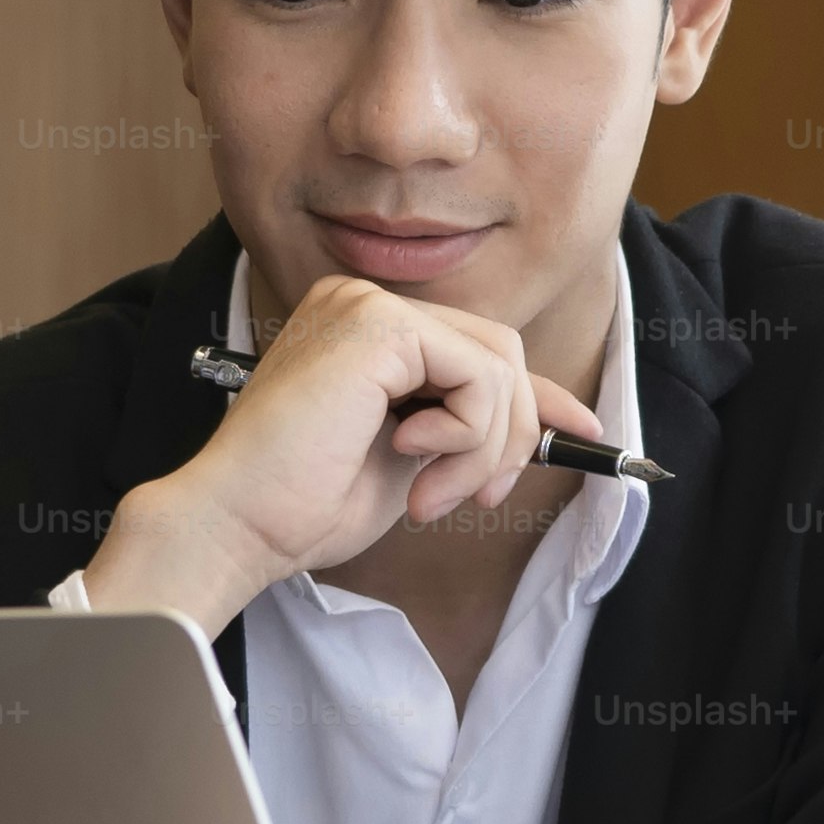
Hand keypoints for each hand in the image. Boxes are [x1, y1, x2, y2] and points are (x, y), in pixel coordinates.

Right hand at [76, 273, 606, 628]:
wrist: (239, 522)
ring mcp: (369, 306)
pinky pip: (478, 376)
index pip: (480, 349)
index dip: (539, 396)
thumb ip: (472, 426)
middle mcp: (365, 302)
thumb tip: (563, 418)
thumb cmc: (305, 503)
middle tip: (466, 498)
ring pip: (498, 367)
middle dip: (508, 439)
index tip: (584, 434)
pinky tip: (411, 458)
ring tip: (432, 495)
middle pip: (501, 354)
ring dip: (486, 449)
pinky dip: (467, 433)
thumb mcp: (417, 460)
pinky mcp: (378, 325)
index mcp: (367, 329)